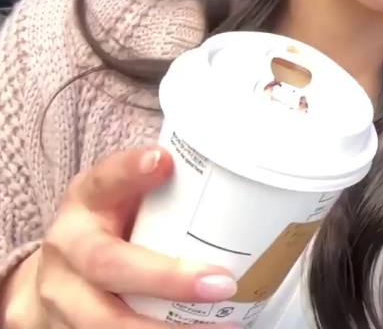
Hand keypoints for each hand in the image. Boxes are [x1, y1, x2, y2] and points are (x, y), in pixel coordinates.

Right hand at [1, 148, 238, 327]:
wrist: (59, 277)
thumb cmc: (110, 228)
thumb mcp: (124, 198)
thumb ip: (164, 188)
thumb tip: (233, 176)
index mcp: (85, 203)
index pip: (102, 180)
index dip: (129, 171)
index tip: (162, 160)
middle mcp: (68, 249)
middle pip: (107, 264)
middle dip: (167, 279)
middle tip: (221, 284)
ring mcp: (63, 298)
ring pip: (105, 321)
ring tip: (220, 328)